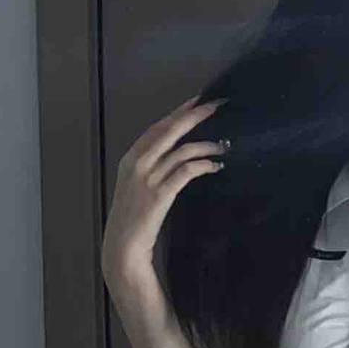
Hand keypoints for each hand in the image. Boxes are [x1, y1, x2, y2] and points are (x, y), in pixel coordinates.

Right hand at [101, 94, 228, 283]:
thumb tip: (176, 158)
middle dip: (195, 115)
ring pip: (182, 149)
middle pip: (170, 129)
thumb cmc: (134, 221)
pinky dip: (203, 165)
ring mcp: (148, 177)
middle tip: (216, 105)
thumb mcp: (137, 188)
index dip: (179, 112)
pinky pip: (187, 171)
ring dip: (206, 144)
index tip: (198, 101)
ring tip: (225, 145)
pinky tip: (216, 165)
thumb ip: (152, 170)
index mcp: (131, 158)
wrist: (124, 246)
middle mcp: (138, 162)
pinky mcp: (161, 193)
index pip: (158, 127)